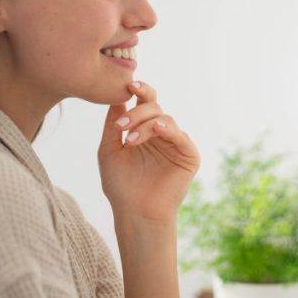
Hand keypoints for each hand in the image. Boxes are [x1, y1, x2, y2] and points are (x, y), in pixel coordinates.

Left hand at [97, 80, 199, 223]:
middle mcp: (161, 133)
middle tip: (121, 126)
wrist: (135, 213)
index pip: (144, 102)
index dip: (139, 90)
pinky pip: (181, 136)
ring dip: (146, 124)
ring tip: (130, 139)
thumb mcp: (109, 150)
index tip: (128, 84)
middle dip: (137, 112)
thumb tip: (116, 95)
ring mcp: (176, 143)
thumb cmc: (121, 185)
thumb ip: (113, 123)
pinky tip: (156, 129)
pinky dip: (168, 130)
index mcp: (144, 128)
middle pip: (154, 106)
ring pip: (165, 119)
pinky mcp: (189, 156)